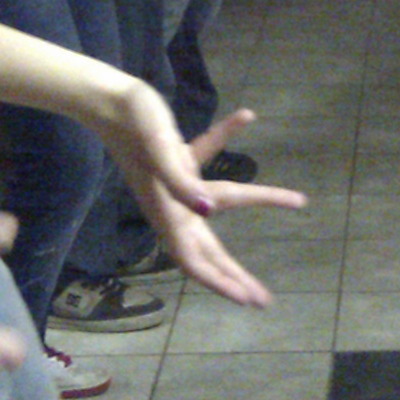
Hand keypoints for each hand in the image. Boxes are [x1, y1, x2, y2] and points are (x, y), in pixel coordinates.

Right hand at [95, 94, 304, 308]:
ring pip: (219, 203)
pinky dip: (225, 135)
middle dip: (234, 275)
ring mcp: (175, 183)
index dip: (220, 283)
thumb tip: (207, 210)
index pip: (194, 260)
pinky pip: (207, 153)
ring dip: (255, 200)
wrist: (106, 99)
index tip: (246, 300)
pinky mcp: (176, 158)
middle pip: (208, 249)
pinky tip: (245, 115)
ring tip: (294, 199)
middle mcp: (171, 204)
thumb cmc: (133, 124)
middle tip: (262, 299)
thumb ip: (180, 181)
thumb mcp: (160, 149)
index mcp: (166, 210)